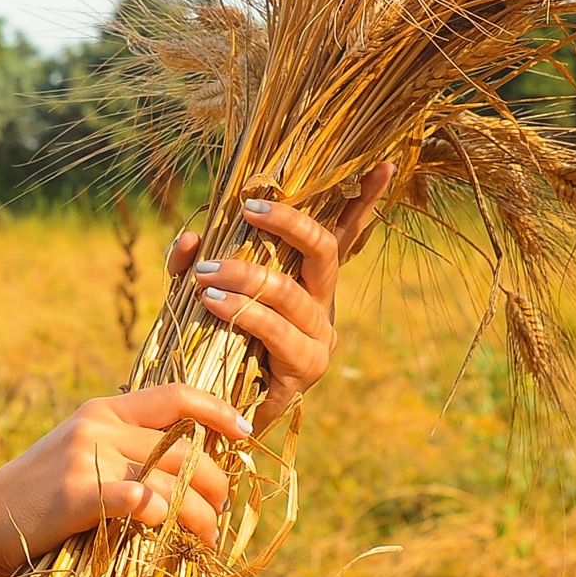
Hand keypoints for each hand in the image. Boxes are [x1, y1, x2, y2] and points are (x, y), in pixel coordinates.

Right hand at [0, 383, 252, 576]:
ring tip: (207, 538)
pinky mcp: (77, 494)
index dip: (218, 411)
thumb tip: (183, 465)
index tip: (247, 432)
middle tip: (222, 513)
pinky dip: (164, 518)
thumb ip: (122, 448)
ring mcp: (86, 457)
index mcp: (102, 410)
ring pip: (171, 482)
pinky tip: (175, 536)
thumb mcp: (77, 454)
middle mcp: (98, 426)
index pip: (174, 397)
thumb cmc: (36, 498)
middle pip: (184, 449)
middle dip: (215, 484)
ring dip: (200, 515)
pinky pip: (139, 501)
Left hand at [165, 162, 393, 425]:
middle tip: (246, 209)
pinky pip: (277, 332)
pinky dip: (244, 312)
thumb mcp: (198, 294)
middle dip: (287, 223)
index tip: (384, 163)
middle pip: (323, 250)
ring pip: (291, 291)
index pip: (343, 234)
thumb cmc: (212, 345)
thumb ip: (191, 264)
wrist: (213, 413)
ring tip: (206, 275)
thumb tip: (190, 237)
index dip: (366, 200)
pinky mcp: (306, 369)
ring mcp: (319, 337)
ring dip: (244, 276)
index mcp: (308, 280)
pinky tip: (215, 304)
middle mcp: (323, 303)